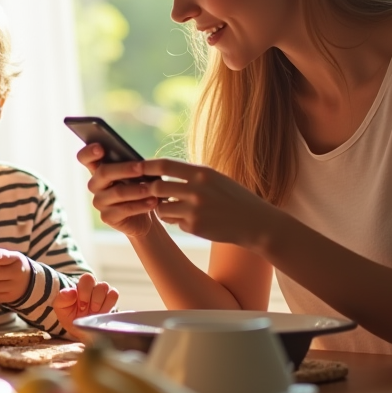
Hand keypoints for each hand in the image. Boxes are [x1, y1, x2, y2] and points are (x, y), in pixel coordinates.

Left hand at [53, 273, 118, 339]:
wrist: (79, 329)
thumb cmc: (69, 315)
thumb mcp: (61, 308)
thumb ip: (62, 298)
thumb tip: (72, 291)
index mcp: (81, 285)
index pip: (88, 278)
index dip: (85, 292)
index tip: (81, 306)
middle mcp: (93, 286)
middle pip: (101, 285)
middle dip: (94, 301)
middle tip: (87, 310)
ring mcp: (103, 292)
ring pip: (107, 289)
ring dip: (100, 304)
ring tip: (93, 313)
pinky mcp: (110, 300)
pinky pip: (114, 295)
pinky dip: (108, 305)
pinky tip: (100, 313)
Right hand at [75, 143, 162, 238]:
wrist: (145, 216)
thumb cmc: (140, 187)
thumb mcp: (137, 174)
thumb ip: (133, 165)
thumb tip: (141, 162)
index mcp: (98, 168)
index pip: (84, 157)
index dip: (89, 152)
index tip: (100, 148)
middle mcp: (95, 184)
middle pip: (103, 172)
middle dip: (124, 169)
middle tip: (141, 167)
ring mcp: (99, 201)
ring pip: (117, 192)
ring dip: (137, 189)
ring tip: (153, 188)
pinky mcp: (107, 217)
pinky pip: (124, 209)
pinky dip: (141, 205)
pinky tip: (153, 201)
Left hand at [136, 158, 279, 246]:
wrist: (255, 223)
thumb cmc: (235, 198)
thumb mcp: (216, 179)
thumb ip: (192, 175)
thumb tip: (163, 170)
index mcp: (202, 173)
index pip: (165, 165)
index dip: (147, 166)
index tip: (136, 166)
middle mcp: (196, 190)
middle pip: (157, 187)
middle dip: (150, 190)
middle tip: (150, 191)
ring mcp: (194, 210)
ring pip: (161, 208)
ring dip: (162, 208)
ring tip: (173, 207)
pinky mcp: (194, 227)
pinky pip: (175, 222)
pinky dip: (178, 221)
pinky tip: (193, 220)